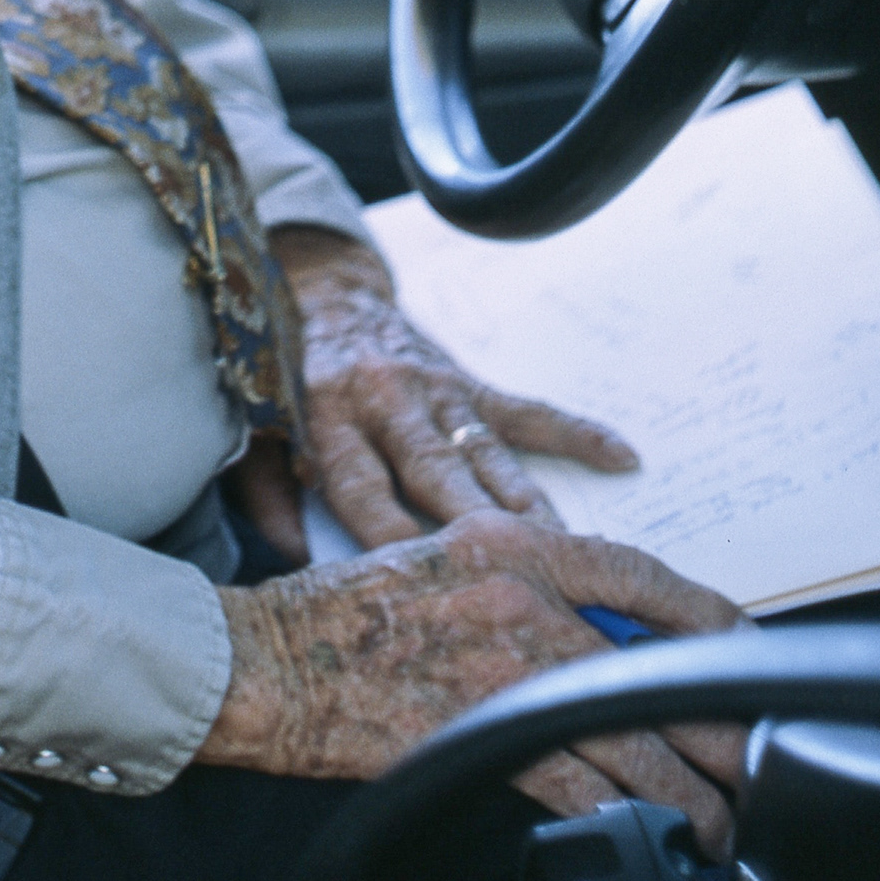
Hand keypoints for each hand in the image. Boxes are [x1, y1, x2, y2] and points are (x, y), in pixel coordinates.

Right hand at [197, 512, 751, 847]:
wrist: (269, 662)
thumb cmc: (344, 615)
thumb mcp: (441, 559)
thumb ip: (523, 583)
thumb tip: (602, 631)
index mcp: (513, 543)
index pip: (643, 577)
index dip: (711, 619)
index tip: (744, 648)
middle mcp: (521, 598)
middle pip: (659, 667)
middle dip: (721, 724)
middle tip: (756, 755)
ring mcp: (506, 670)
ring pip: (636, 739)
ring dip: (691, 790)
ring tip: (719, 818)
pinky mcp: (485, 737)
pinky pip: (585, 787)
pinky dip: (627, 815)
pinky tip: (651, 832)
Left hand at [238, 226, 639, 558]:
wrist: (320, 294)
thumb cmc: (287, 382)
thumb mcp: (258, 433)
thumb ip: (270, 498)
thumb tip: (294, 566)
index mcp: (328, 417)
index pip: (364, 489)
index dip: (392, 540)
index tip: (424, 586)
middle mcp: (387, 400)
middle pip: (437, 473)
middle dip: (478, 530)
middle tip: (520, 581)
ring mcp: (435, 389)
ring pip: (489, 453)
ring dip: (530, 505)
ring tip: (571, 553)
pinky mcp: (469, 380)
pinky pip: (528, 411)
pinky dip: (576, 433)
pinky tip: (621, 457)